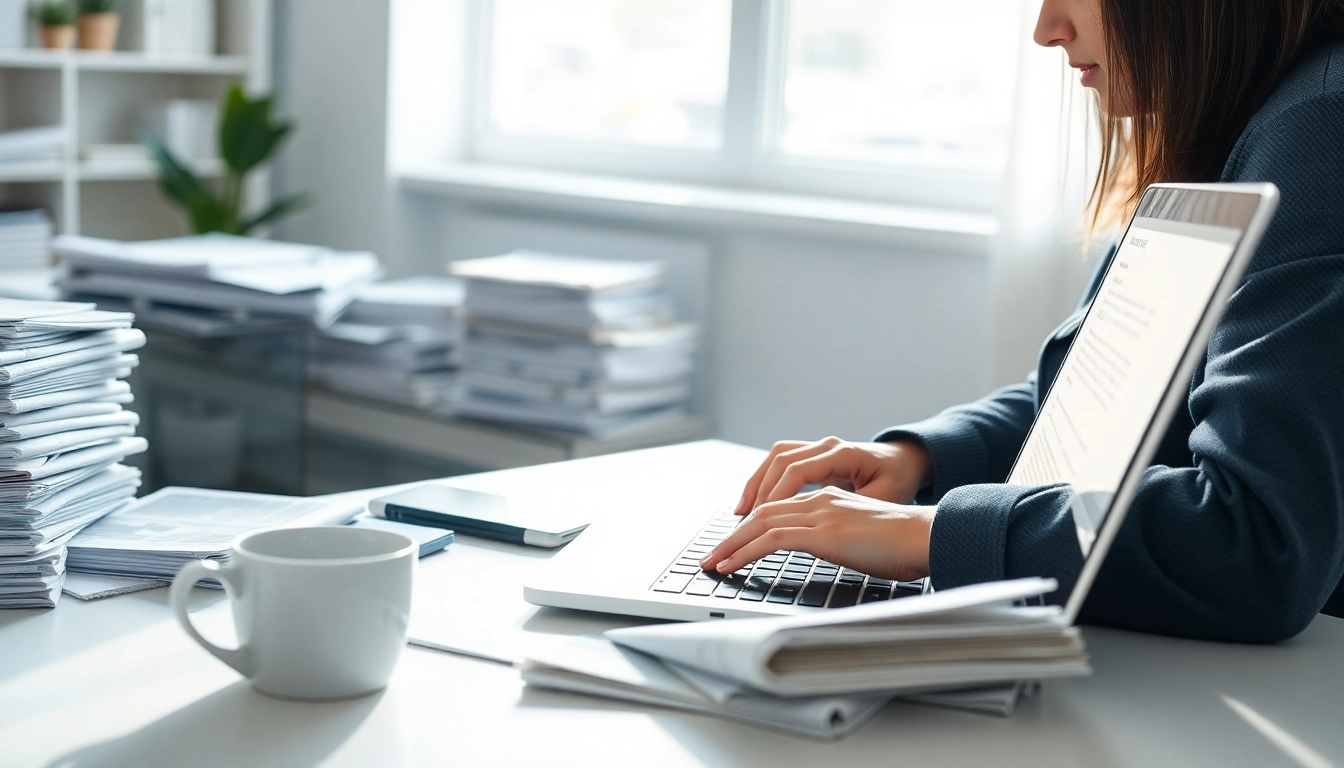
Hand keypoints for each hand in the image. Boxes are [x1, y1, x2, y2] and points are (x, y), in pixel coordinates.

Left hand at [701, 486, 933, 581]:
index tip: (734, 544)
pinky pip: (772, 540)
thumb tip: (830, 553)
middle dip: (732, 536)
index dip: (751, 527)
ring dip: (731, 546)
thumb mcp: (864, 537)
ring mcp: (820, 514)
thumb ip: (840, 539)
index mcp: (829, 499)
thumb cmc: (905, 544)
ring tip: (713, 564)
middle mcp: (820, 500)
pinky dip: (745, 553)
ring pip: (760, 524)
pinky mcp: (823, 533)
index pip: (778, 509)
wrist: (928, 537)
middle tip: (712, 556)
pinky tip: (732, 566)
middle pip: (762, 513)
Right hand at [733, 437, 932, 515]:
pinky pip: (780, 464)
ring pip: (774, 460)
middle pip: (778, 463)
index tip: (760, 522)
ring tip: (740, 516)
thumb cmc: (899, 480)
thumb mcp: (884, 499)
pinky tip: (754, 505)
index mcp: (842, 454)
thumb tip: (826, 527)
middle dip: (757, 495)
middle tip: (741, 526)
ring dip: (755, 486)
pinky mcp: (814, 458)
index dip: (775, 497)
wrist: (907, 462)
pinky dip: (764, 483)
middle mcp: (825, 446)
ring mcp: (818, 449)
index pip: (796, 471)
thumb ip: (853, 509)